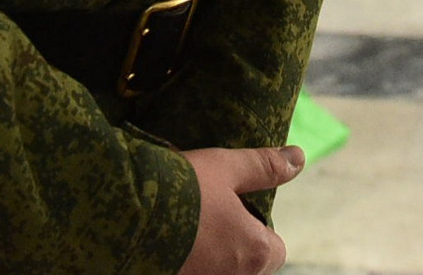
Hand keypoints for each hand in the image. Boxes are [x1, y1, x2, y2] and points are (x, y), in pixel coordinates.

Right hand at [176, 146, 299, 274]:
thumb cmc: (182, 189)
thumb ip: (263, 167)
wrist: (124, 216)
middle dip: (231, 243)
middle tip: (206, 215)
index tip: (235, 209)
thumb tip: (298, 158)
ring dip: (207, 253)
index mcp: (255, 252)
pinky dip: (186, 261)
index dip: (257, 227)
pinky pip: (192, 271)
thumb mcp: (226, 167)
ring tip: (183, 228)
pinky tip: (166, 243)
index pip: (275, 249)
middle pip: (245, 263)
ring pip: (217, 269)